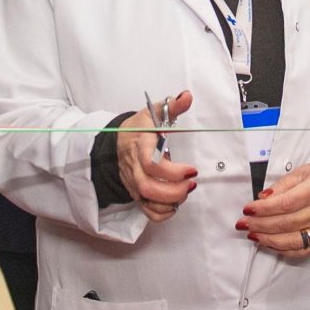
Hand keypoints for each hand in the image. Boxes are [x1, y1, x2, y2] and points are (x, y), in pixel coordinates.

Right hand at [117, 92, 197, 223]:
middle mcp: (134, 167)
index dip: (172, 171)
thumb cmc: (138, 128)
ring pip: (147, 201)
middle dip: (173, 191)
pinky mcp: (137, 193)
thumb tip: (187, 96)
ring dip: (170, 202)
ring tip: (185, 191)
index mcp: (140, 146)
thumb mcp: (153, 113)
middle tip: (191, 184)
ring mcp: (134, 182)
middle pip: (148, 188)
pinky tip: (175, 204)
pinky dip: (163, 213)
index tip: (191, 169)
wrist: (118, 141)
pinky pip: (147, 211)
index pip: (150, 163)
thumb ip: (172, 105)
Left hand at [239, 158, 309, 257]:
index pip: (286, 203)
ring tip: (252, 235)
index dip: (264, 209)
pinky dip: (284, 250)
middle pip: (287, 223)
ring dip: (269, 240)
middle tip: (243, 224)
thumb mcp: (304, 171)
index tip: (248, 209)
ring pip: (293, 240)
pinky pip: (303, 250)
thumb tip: (262, 199)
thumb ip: (283, 185)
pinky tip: (269, 244)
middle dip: (261, 225)